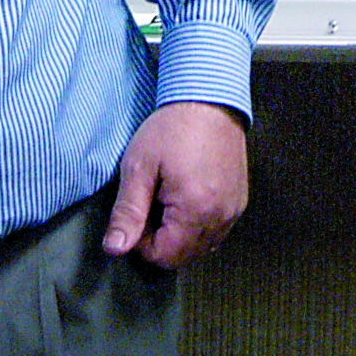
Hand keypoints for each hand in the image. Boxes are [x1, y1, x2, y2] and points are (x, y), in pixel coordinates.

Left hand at [103, 100, 248, 267]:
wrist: (209, 99)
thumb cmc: (173, 127)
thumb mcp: (139, 167)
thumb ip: (127, 213)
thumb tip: (115, 248)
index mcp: (195, 210)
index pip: (163, 257)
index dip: (142, 242)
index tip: (138, 212)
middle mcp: (220, 216)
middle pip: (184, 256)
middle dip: (162, 239)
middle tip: (153, 202)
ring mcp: (234, 209)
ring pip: (202, 246)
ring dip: (181, 234)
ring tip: (170, 197)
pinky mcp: (239, 201)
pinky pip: (217, 230)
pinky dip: (199, 224)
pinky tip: (188, 196)